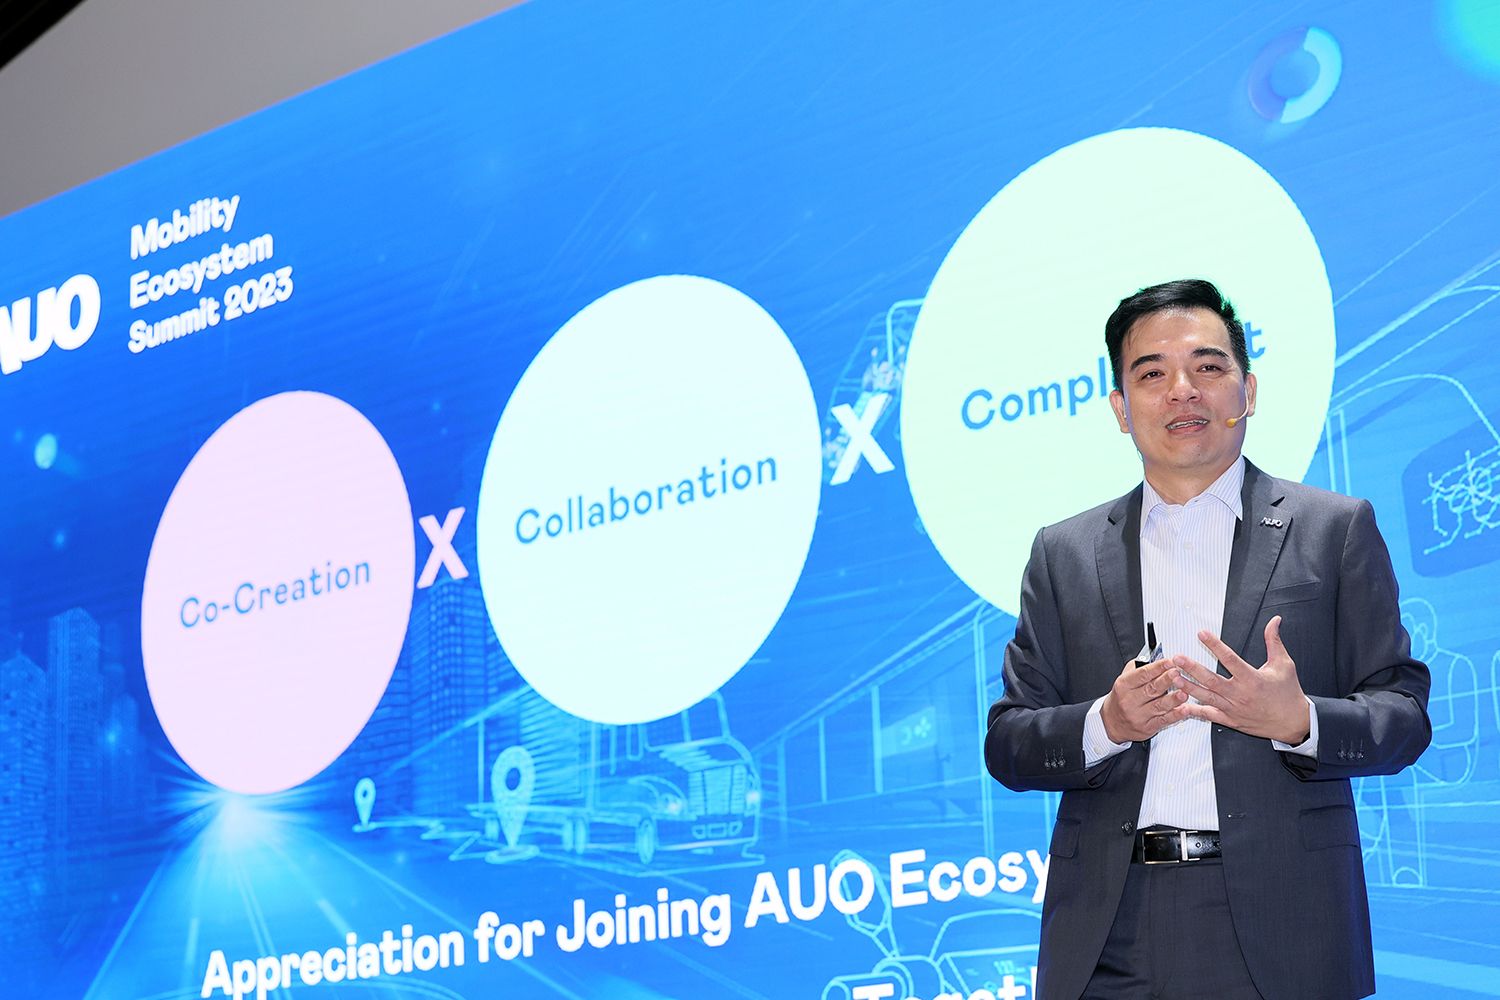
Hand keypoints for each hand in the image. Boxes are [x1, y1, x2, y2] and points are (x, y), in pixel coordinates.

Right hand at [1100, 657, 1190, 742]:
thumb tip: (1156, 658)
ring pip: (1159, 706)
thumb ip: (1138, 669)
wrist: (1111, 723)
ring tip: (1184, 692)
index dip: (1157, 668)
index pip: (1142, 674)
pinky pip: (1163, 721)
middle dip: (1165, 680)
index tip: (1169, 662)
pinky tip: (1184, 710)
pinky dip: (1175, 715)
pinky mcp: (1147, 728)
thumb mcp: (1124, 680)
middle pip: (1151, 689)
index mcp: (1124, 685)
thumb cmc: (1121, 698)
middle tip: (1177, 673)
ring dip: (1173, 699)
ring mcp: (1139, 716)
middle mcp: (1130, 701)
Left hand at [1177, 616, 1309, 743]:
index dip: (1215, 645)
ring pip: (1207, 697)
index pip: (1230, 658)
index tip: (1201, 634)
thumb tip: (1274, 621)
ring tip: (1173, 677)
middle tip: (1177, 658)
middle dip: (1192, 668)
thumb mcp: (1284, 664)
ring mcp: (1234, 709)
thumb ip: (1274, 641)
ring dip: (1189, 687)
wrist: (1294, 722)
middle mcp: (1240, 694)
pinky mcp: (1232, 720)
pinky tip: (1181, 705)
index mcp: (1252, 678)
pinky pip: (1210, 716)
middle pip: (1212, 679)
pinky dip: (1195, 711)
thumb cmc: (1288, 693)